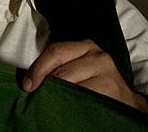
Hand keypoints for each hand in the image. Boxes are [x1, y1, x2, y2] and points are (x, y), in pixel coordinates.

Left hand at [23, 40, 147, 111]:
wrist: (123, 99)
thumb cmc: (94, 81)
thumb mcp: (77, 66)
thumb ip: (58, 66)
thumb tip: (29, 78)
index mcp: (84, 46)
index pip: (55, 52)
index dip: (38, 69)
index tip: (27, 84)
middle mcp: (98, 55)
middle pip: (62, 70)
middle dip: (47, 85)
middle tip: (37, 95)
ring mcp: (107, 72)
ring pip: (72, 86)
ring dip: (58, 95)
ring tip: (52, 101)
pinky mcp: (111, 88)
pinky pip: (84, 97)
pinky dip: (72, 102)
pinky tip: (67, 105)